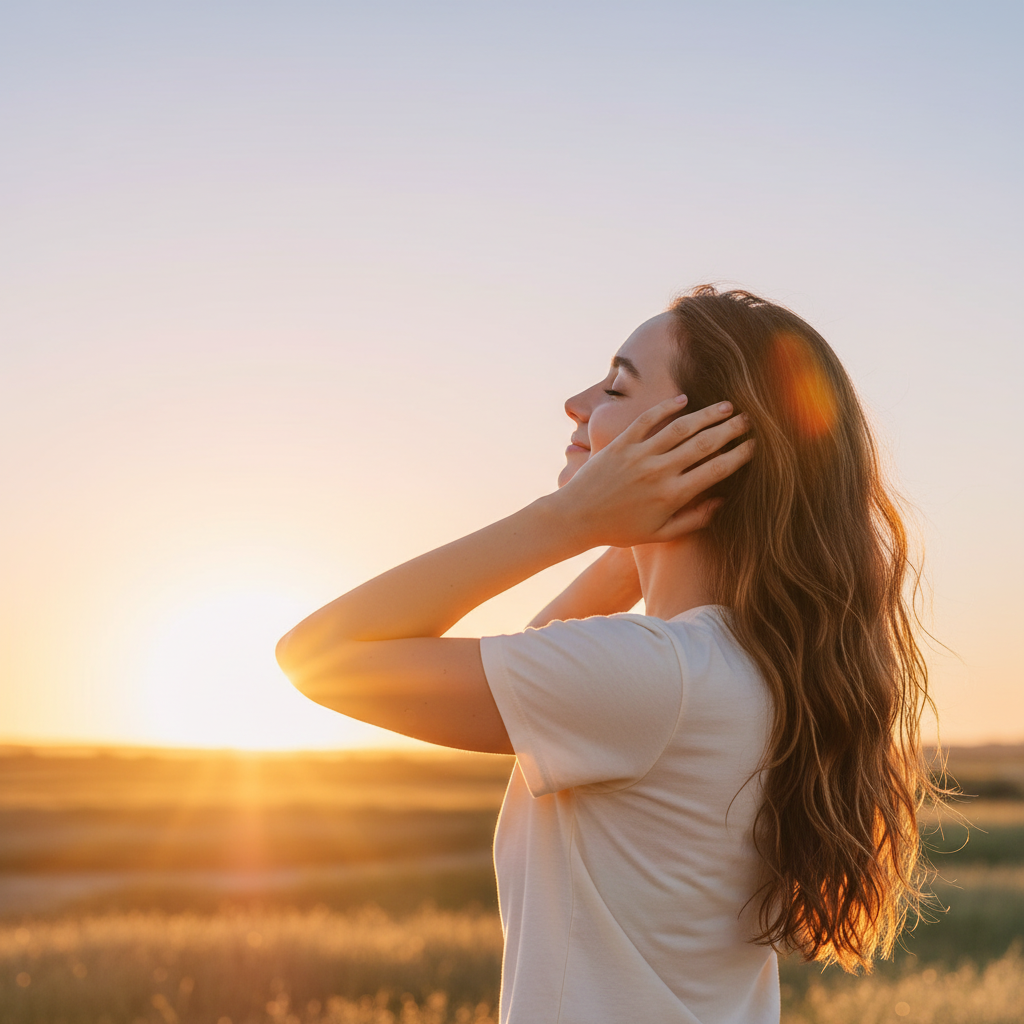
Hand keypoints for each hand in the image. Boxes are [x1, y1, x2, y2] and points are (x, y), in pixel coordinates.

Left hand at [551, 396, 751, 549]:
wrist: (577, 518)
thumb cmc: (619, 530)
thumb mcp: (659, 534)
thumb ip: (694, 520)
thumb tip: (723, 501)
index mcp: (672, 496)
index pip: (716, 470)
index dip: (739, 455)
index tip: (755, 446)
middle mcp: (659, 472)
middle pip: (704, 444)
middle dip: (730, 429)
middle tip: (749, 419)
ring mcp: (639, 454)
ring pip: (680, 427)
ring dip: (707, 414)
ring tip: (726, 406)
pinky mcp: (621, 443)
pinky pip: (647, 419)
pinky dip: (666, 407)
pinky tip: (684, 400)